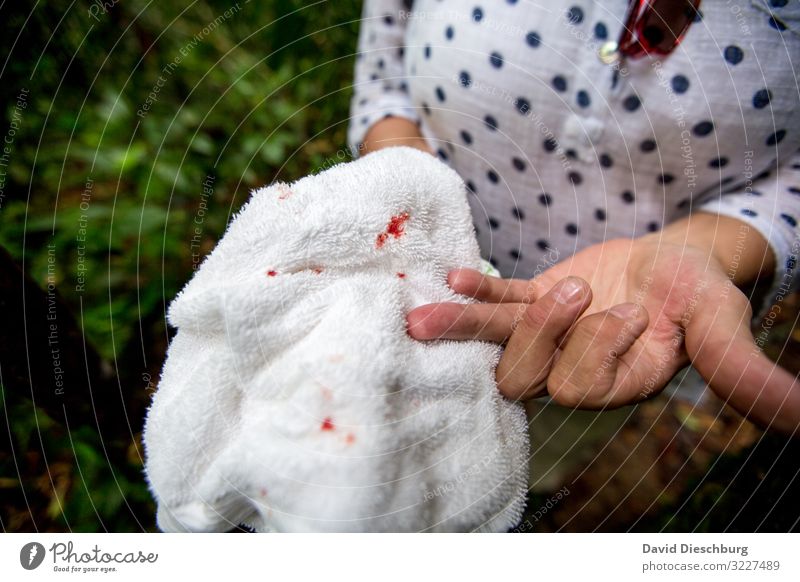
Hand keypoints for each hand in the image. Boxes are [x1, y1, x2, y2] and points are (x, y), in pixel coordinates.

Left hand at [407, 220, 799, 432]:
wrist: (679, 263)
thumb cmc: (704, 295)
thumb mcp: (724, 326)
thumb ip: (742, 369)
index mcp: (617, 381)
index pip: (584, 386)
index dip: (594, 349)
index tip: (628, 310)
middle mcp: (576, 366)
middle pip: (527, 376)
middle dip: (537, 335)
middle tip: (579, 289)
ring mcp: (551, 333)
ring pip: (500, 340)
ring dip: (462, 329)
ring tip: (420, 319)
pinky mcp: (535, 300)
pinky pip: (500, 301)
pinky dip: (477, 291)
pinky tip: (451, 277)